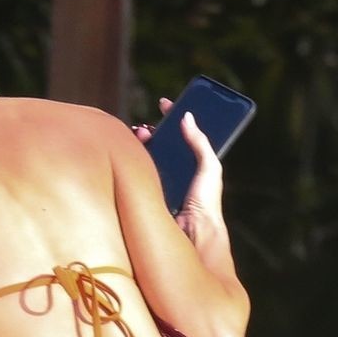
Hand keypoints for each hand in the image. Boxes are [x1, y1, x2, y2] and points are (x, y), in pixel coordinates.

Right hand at [131, 96, 225, 244]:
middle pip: (163, 142)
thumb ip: (200, 141)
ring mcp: (163, 180)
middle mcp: (178, 170)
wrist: (192, 232)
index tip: (164, 104)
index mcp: (195, 164)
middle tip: (147, 124)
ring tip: (137, 134)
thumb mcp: (209, 166)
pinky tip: (128, 151)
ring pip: (149, 155)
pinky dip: (133, 160)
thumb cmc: (206, 202)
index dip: (174, 117)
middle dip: (154, 129)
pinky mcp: (150, 191)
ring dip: (141, 142)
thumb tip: (187, 117)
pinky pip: (139, 171)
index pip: (184, 134)